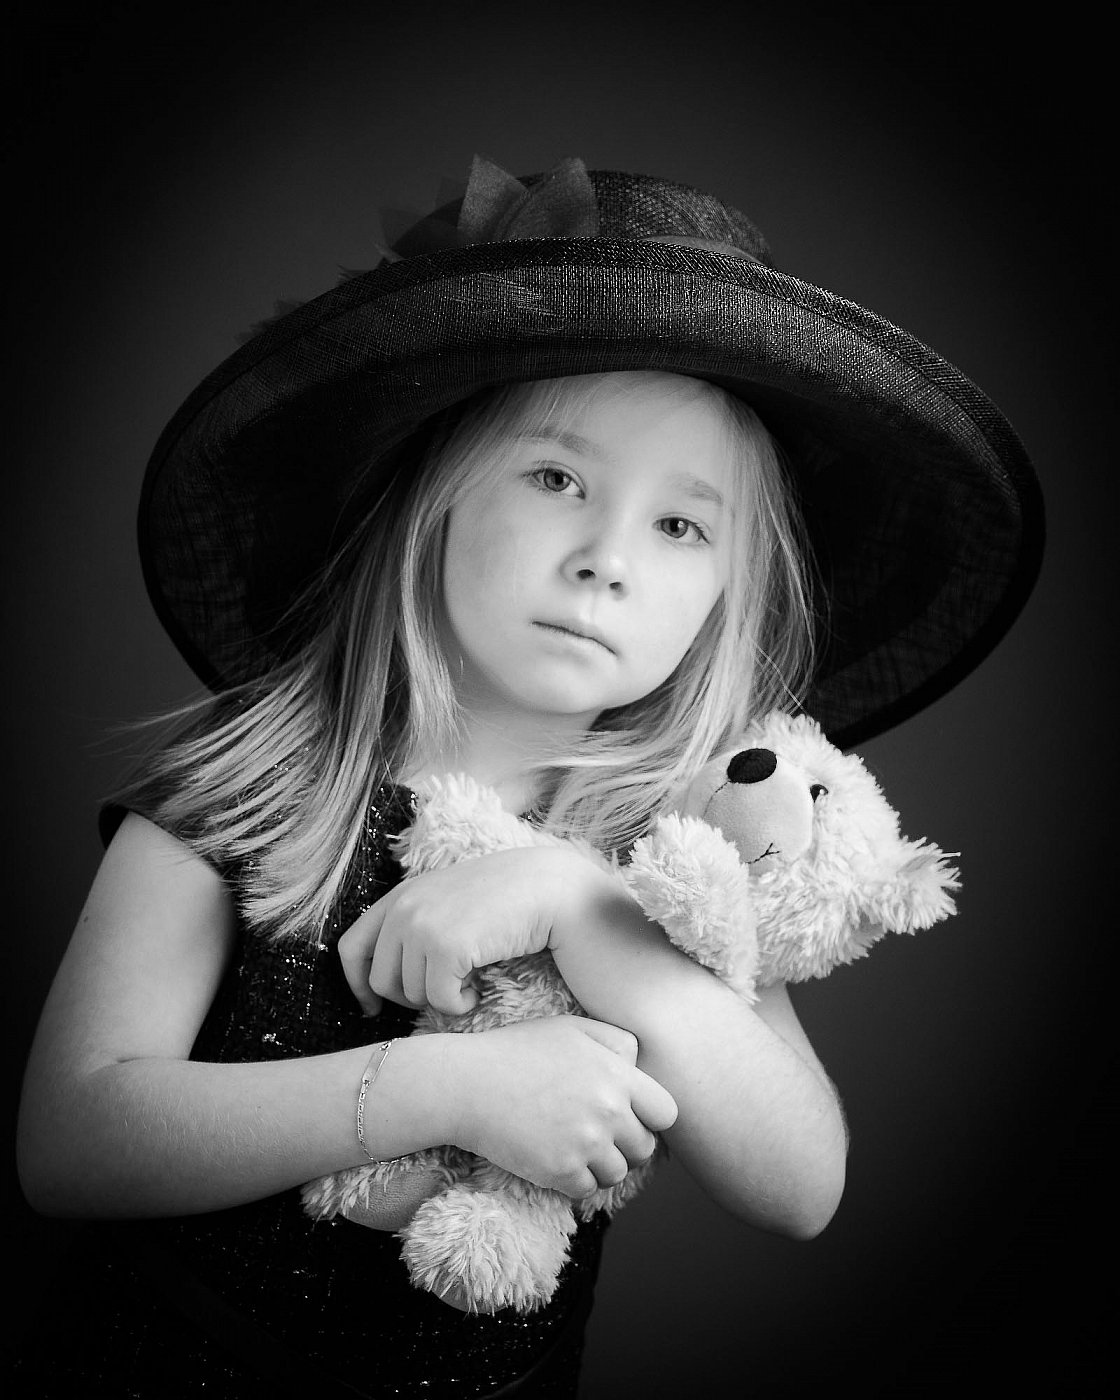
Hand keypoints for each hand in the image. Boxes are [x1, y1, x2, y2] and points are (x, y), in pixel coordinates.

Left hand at [338, 847, 608, 1015]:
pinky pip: (441, 1002)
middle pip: (381, 982)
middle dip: (412, 998)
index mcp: (401, 895)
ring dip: (443, 998)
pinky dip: (463, 1004)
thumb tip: (385, 981)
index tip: (373, 1009)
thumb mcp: (452, 904)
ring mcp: (422, 925)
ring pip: (412, 996)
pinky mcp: (446, 946)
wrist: (556, 890)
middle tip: (449, 992)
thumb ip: (418, 925)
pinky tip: (483, 986)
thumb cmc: (510, 902)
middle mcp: (404, 907)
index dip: (357, 985)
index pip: (351, 948)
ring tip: (473, 978)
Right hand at [448, 1017, 677, 1197]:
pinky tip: (555, 1160)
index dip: (650, 1117)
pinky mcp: (560, 1171)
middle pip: (644, 1148)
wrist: (466, 1084)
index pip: (666, 1112)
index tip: (628, 1116)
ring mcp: (585, 1143)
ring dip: (600, 1165)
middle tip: (597, 1135)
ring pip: (617, 1173)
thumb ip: (613, 1041)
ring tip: (574, 1148)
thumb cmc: (516, 1051)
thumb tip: (638, 1065)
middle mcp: (609, 1111)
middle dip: (625, 1144)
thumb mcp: (570, 1028)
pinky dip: (575, 1181)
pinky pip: (587, 1190)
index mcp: (616, 1075)